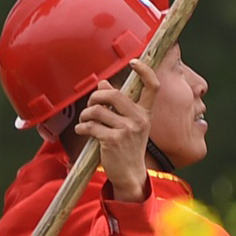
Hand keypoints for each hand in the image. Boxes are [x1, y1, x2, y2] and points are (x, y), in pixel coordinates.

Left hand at [74, 63, 157, 201]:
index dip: (145, 71)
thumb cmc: (128, 147)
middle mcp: (139, 120)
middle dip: (96, 96)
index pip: (153, 87)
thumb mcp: (129, 125)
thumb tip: (103, 83)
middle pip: (113, 94)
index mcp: (146, 113)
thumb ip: (118, 104)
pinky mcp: (113, 140)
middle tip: (91, 104)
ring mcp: (127, 130)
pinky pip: (91, 126)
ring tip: (85, 120)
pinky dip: (82, 127)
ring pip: (98, 110)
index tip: (135, 61)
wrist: (130, 174)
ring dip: (85, 114)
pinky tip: (83, 131)